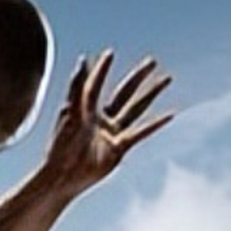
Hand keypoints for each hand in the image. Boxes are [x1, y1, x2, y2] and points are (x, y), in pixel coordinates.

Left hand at [42, 49, 173, 192]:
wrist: (61, 177)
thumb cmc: (60, 147)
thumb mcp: (70, 114)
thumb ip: (77, 88)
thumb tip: (82, 61)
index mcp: (84, 109)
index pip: (96, 84)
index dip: (102, 69)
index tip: (109, 53)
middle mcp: (99, 119)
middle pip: (124, 93)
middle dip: (138, 77)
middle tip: (152, 61)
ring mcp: (110, 133)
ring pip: (135, 108)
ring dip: (150, 94)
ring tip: (165, 79)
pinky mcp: (118, 148)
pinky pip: (140, 133)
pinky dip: (155, 124)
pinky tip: (170, 114)